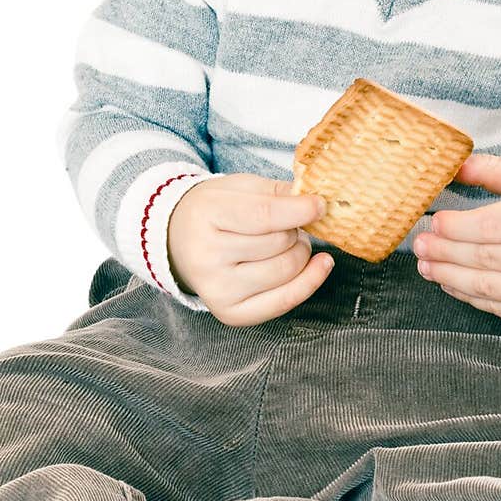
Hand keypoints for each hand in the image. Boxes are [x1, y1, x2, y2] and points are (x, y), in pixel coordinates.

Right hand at [166, 173, 332, 326]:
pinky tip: (320, 266)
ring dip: (301, 253)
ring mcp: (217, 290)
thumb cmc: (215, 210)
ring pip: (286, 271)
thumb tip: (316, 202)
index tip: (320, 205)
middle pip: (278, 244)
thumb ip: (277, 192)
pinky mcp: (230, 313)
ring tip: (290, 242)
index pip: (263, 215)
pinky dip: (309, 283)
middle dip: (296, 230)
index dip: (299, 210)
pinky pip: (283, 302)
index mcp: (207, 215)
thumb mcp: (239, 187)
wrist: (180, 240)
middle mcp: (206, 257)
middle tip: (290, 223)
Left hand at [412, 153, 500, 325]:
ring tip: (426, 265)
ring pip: (490, 289)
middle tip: (419, 245)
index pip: (493, 226)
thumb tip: (452, 166)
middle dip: (446, 253)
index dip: (457, 227)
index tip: (433, 221)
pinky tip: (451, 283)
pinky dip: (472, 298)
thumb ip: (495, 170)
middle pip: (487, 259)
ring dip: (451, 278)